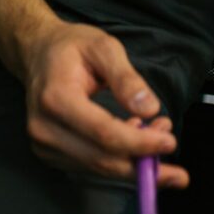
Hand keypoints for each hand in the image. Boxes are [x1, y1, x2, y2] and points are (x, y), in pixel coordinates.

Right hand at [22, 20, 189, 187]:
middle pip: (101, 159)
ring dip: (134, 160)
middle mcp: (45, 128)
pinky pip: (90, 164)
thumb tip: (149, 109)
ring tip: (158, 134)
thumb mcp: (104, 47)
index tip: (170, 142)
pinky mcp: (50, 153)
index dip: (140, 143)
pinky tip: (135, 137)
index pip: (104, 133)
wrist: (38, 52)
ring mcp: (44, 144)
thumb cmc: (71, 46)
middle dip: (142, 163)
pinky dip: (118, 158)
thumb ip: (127, 78)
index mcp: (56, 98)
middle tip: (176, 163)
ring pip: (98, 167)